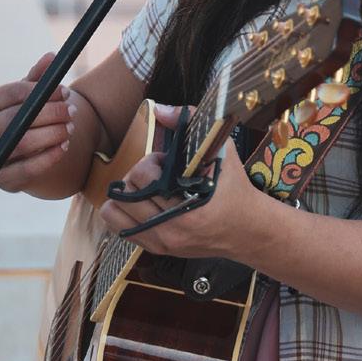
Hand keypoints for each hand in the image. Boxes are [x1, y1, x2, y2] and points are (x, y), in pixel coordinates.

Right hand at [0, 52, 77, 192]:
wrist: (20, 155)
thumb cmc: (23, 117)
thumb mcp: (29, 97)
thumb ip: (39, 78)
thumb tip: (51, 57)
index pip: (12, 93)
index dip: (41, 91)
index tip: (64, 91)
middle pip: (16, 119)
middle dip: (49, 113)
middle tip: (71, 111)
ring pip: (22, 143)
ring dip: (52, 134)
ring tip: (70, 128)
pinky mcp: (1, 179)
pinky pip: (27, 169)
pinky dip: (49, 157)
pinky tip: (64, 146)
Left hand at [97, 105, 268, 260]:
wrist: (248, 229)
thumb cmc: (235, 188)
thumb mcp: (222, 150)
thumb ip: (191, 123)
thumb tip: (159, 110)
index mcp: (189, 204)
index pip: (142, 174)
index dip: (152, 161)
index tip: (169, 163)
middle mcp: (172, 228)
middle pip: (125, 191)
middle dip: (139, 176)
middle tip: (159, 176)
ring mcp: (162, 242)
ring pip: (113, 212)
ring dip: (126, 196)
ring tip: (148, 191)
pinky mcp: (157, 250)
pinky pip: (118, 228)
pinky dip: (125, 213)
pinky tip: (145, 205)